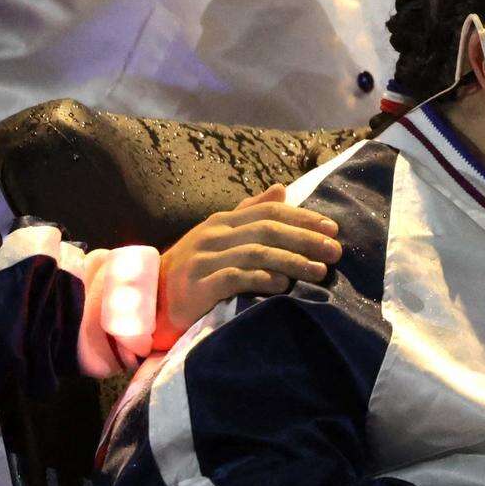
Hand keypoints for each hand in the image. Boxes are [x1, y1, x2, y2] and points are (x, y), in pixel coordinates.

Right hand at [157, 186, 344, 344]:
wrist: (150, 297)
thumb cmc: (193, 267)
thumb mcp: (220, 235)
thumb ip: (250, 212)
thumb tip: (282, 188)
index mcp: (223, 220)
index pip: (269, 211)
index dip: (303, 217)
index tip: (332, 228)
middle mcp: (215, 234)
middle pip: (268, 229)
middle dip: (306, 238)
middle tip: (335, 251)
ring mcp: (205, 259)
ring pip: (256, 253)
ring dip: (292, 261)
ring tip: (319, 271)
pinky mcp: (198, 286)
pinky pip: (235, 278)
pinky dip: (262, 279)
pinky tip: (283, 285)